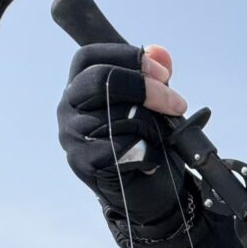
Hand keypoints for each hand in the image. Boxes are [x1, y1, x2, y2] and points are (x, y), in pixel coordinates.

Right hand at [57, 43, 189, 220]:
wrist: (153, 195)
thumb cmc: (151, 146)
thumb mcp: (159, 107)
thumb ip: (158, 78)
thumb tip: (161, 52)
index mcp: (83, 86)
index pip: (90, 56)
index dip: (127, 56)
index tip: (163, 72)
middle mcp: (70, 107)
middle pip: (101, 79)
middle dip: (147, 88)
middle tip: (177, 104)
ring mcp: (72, 135)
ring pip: (116, 115)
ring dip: (150, 128)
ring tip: (158, 141)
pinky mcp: (83, 162)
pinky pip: (120, 146)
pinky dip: (145, 153)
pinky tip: (148, 161)